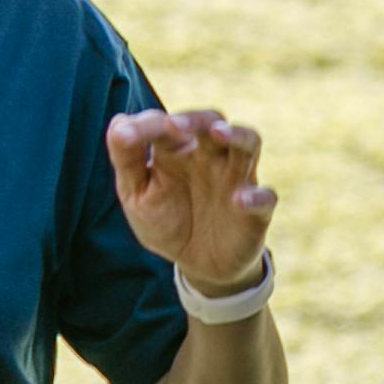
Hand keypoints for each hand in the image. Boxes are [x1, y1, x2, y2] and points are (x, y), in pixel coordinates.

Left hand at [108, 108, 279, 294]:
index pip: (167, 125)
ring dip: (236, 135)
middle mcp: (211, 156)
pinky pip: (265, 197)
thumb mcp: (136, 193)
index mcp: (179, 149)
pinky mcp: (256, 210)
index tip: (125, 135)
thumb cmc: (165, 220)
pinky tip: (240, 200)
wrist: (197, 264)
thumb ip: (126, 159)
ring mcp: (237, 179)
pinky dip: (256, 196)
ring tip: (219, 133)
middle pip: (212, 120)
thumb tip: (118, 122)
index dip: (147, 124)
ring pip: (249, 143)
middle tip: (173, 125)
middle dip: (194, 120)